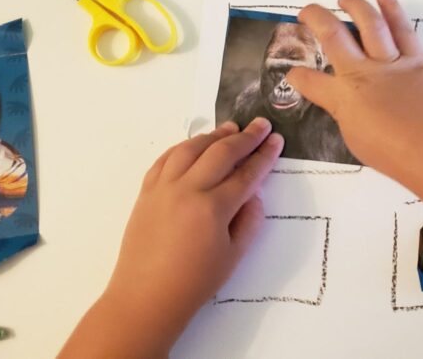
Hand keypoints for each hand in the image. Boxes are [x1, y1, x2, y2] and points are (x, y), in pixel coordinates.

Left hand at [105, 120, 281, 331]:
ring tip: (231, 128)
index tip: (276, 141)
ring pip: (190, 148)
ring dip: (213, 136)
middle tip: (261, 125)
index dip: (264, 156)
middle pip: (220, 153)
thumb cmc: (195, 282)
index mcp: (213, 208)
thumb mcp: (234, 255)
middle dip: (245, 137)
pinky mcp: (146, 192)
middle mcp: (187, 190)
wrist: (146, 296)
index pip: (246, 174)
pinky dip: (183, 147)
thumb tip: (252, 194)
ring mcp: (163, 188)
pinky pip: (165, 159)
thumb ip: (249, 220)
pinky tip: (195, 144)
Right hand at [287, 0, 422, 178]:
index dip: (297, 76)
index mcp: (343, 98)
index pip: (310, 82)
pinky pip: (400, 25)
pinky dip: (389, 2)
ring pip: (367, 23)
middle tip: (305, 12)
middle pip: (332, 37)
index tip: (292, 73)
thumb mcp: (356, 140)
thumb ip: (345, 116)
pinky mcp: (416, 57)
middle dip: (314, 19)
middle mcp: (361, 73)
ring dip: (353, 5)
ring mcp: (389, 62)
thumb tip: (341, 103)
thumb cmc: (394, 155)